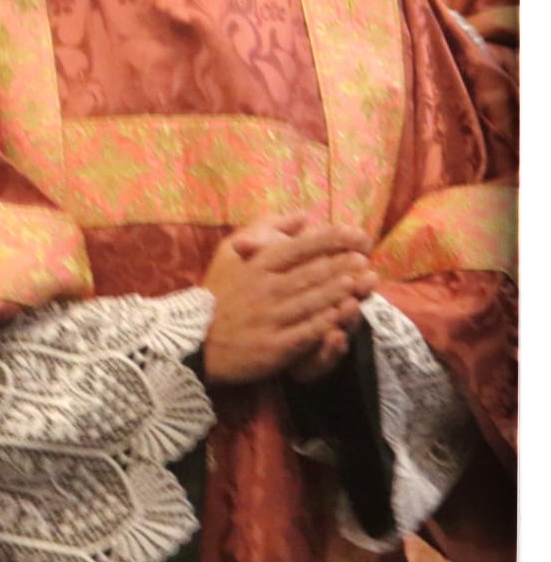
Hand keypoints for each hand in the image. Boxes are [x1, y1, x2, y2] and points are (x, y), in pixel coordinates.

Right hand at [201, 213, 375, 384]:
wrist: (197, 340)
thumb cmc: (221, 293)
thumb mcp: (230, 253)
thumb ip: (265, 229)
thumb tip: (305, 215)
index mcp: (256, 265)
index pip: (299, 247)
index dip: (331, 239)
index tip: (357, 234)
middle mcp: (265, 289)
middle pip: (310, 274)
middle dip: (341, 264)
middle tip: (364, 258)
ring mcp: (270, 318)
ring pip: (312, 302)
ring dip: (339, 291)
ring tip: (361, 282)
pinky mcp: (274, 346)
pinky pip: (306, 333)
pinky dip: (327, 323)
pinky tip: (344, 315)